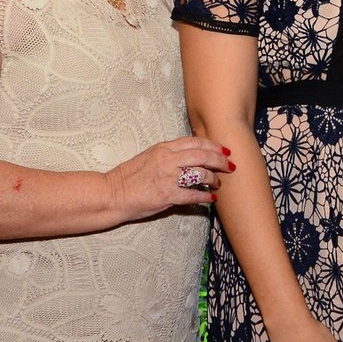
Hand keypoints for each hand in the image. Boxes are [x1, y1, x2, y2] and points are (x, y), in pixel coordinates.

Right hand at [106, 137, 232, 221]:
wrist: (112, 193)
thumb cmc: (128, 177)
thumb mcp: (149, 156)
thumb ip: (169, 155)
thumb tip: (189, 157)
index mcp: (163, 148)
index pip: (195, 142)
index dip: (213, 145)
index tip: (224, 150)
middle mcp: (167, 160)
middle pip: (202, 155)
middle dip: (220, 160)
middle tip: (230, 166)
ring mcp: (168, 177)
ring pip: (201, 174)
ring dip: (214, 179)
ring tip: (218, 183)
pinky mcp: (167, 195)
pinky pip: (192, 195)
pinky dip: (205, 197)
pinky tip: (211, 199)